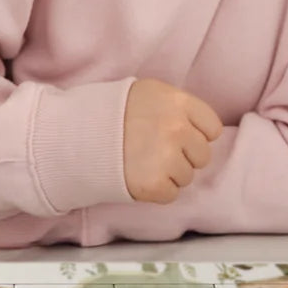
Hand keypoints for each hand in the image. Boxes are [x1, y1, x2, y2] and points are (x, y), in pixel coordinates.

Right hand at [123, 78, 223, 203]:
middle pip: (202, 155)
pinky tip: (138, 174)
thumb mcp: (147, 94)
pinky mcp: (154, 185)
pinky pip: (171, 194)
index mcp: (177, 102)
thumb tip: (201, 131)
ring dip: (169, 173)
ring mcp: (166, 157)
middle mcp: (177, 128)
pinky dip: (157, 190)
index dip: (195, 134)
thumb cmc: (111, 111)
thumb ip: (176, 108)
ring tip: (142, 161)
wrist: (76, 133)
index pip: (212, 128)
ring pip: (187, 176)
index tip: (176, 135)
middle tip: (155, 149)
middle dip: (183, 156)